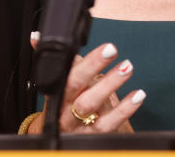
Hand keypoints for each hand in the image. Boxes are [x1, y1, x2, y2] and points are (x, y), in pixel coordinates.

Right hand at [26, 32, 145, 133]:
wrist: (62, 138)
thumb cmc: (65, 104)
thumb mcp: (59, 82)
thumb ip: (56, 60)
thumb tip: (37, 36)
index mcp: (56, 92)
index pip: (66, 73)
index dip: (84, 62)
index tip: (103, 47)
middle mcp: (63, 108)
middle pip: (75, 87)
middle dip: (93, 67)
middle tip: (112, 50)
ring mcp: (78, 123)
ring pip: (91, 105)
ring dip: (110, 84)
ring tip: (127, 67)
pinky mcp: (93, 135)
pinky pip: (109, 123)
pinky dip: (125, 109)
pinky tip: (138, 95)